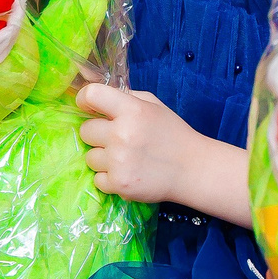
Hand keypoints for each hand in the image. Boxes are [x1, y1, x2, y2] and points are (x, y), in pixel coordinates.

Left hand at [77, 82, 208, 205]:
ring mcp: (119, 160)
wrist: (192, 169)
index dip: (85, 100)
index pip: (92, 95)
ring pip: (90, 157)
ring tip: (126, 158)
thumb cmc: (172, 134)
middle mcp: (122, 133)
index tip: (89, 107)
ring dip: (104, 158)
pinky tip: (128, 172)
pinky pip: (97, 179)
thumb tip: (94, 97)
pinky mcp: (119, 183)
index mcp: (132, 109)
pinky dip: (109, 178)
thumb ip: (124, 98)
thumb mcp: (153, 106)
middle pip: (85, 131)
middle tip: (117, 139)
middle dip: (98, 134)